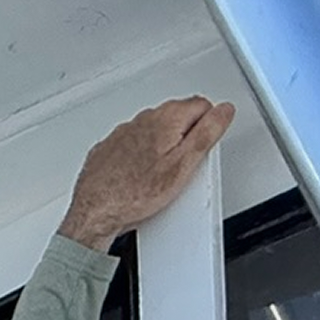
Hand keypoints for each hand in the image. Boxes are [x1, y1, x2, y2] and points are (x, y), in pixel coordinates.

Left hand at [59, 97, 234, 252]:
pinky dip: (136, 159)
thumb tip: (224, 111)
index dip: (207, 128)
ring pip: (153, 132)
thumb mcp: (183, 166)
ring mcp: (123, 133)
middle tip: (179, 169)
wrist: (94, 213)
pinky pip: (130, 147)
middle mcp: (143, 118)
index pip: (203, 105)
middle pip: (177, 118)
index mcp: (167, 117)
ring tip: (156, 178)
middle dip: (183, 139)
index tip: (201, 149)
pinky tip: (137, 179)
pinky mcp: (108, 148)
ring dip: (159, 149)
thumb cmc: (134, 194)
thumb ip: (208, 133)